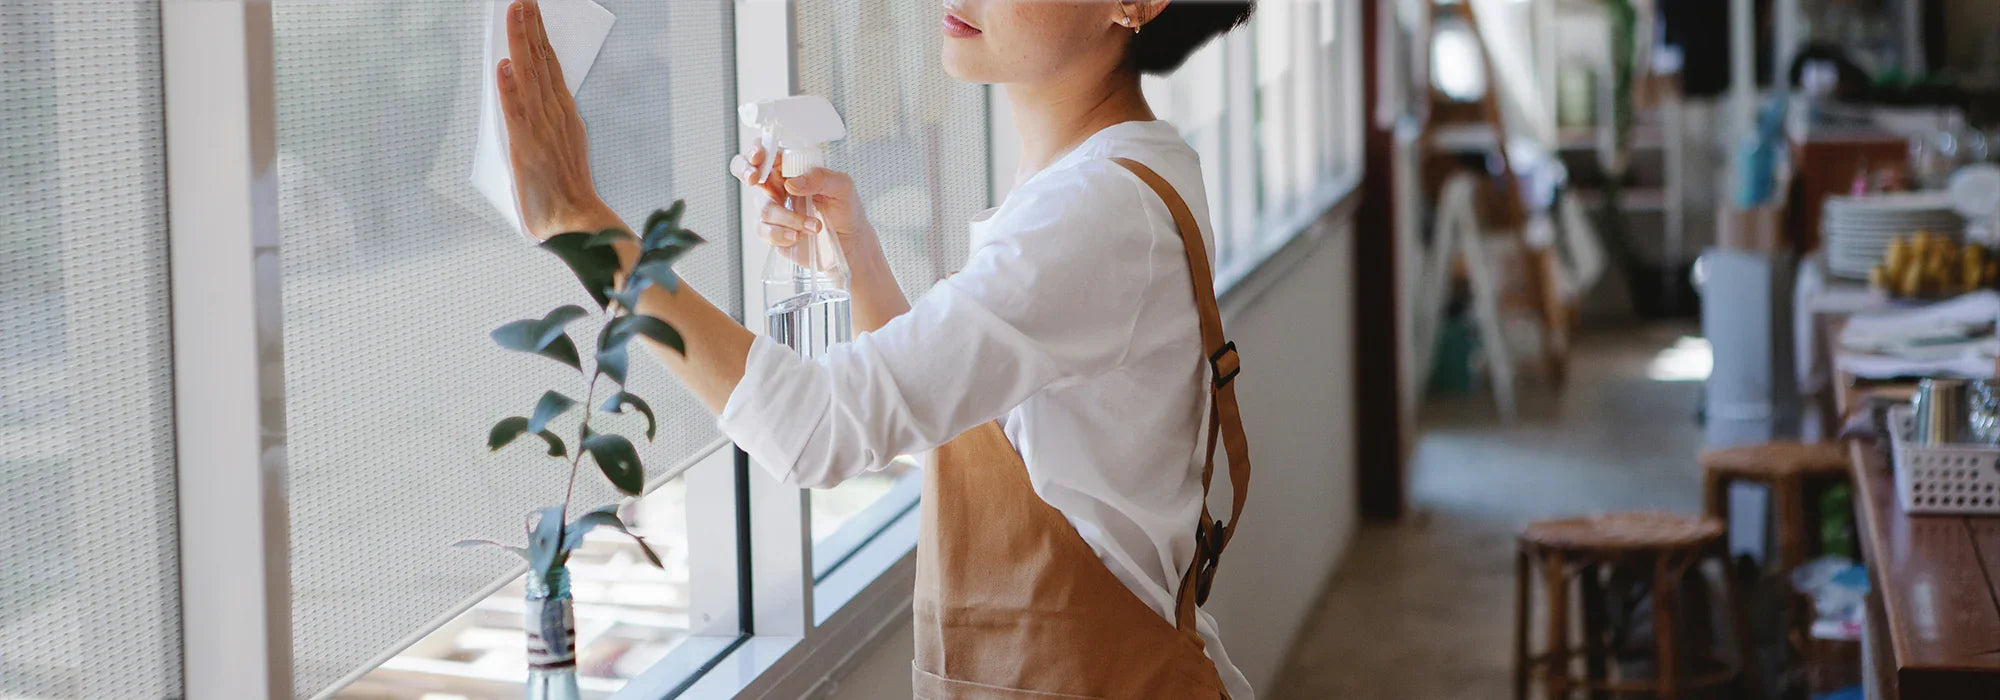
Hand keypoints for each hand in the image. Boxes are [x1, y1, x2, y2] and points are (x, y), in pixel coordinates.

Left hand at [497, 0, 612, 239]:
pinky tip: (504, 65)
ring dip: (521, 44)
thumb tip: (530, 106)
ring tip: (515, 15)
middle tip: (522, 1)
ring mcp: (541, 129)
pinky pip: (516, 111)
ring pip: (529, 77)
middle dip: (530, 28)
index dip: (540, 38)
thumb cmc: (567, 193)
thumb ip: (550, 125)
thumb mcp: (564, 150)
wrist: (576, 221)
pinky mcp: (526, 147)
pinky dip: (510, 87)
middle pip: (541, 63)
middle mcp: (556, 116)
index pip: (551, 67)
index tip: (532, 13)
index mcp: (566, 116)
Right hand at [730, 147, 877, 266]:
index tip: (759, 157)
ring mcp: (772, 209)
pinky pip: (765, 231)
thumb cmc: (845, 208)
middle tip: (754, 178)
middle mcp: (776, 185)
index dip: (756, 151)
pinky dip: (781, 234)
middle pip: (745, 171)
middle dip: (744, 171)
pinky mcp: (772, 232)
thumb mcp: (841, 186)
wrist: (849, 241)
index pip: (766, 151)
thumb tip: (792, 183)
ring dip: (788, 217)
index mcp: (790, 168)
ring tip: (815, 226)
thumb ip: (819, 178)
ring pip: (763, 208)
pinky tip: (798, 236)